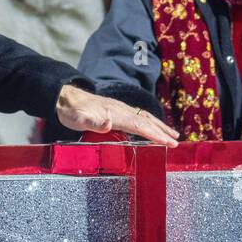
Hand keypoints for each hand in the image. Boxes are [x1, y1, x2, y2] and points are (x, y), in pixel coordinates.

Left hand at [54, 84, 179, 145]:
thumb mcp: (78, 119)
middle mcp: (121, 110)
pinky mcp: (117, 110)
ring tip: (173, 135)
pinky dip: (150, 122)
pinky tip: (152, 127)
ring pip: (144, 117)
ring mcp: (120, 109)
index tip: (168, 143)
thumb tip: (108, 123)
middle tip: (177, 143)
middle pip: (146, 121)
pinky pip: (138, 116)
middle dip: (162, 132)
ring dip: (159, 126)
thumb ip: (93, 122)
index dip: (155, 134)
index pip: (140, 126)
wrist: (65, 98)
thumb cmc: (72, 111)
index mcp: (116, 114)